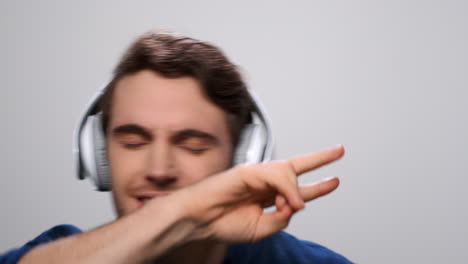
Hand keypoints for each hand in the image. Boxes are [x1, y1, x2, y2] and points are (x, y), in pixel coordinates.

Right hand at [181, 145, 344, 242]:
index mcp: (268, 196)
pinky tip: (287, 200)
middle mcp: (265, 183)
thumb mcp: (263, 229)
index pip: (298, 188)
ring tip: (294, 205)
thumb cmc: (224, 222)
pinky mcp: (248, 170)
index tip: (334, 180)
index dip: (318, 186)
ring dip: (296, 190)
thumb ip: (283, 217)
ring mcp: (257, 175)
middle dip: (319, 159)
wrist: (201, 220)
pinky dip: (286, 187)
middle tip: (338, 151)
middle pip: (297, 166)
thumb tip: (297, 203)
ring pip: (288, 172)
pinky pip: (275, 175)